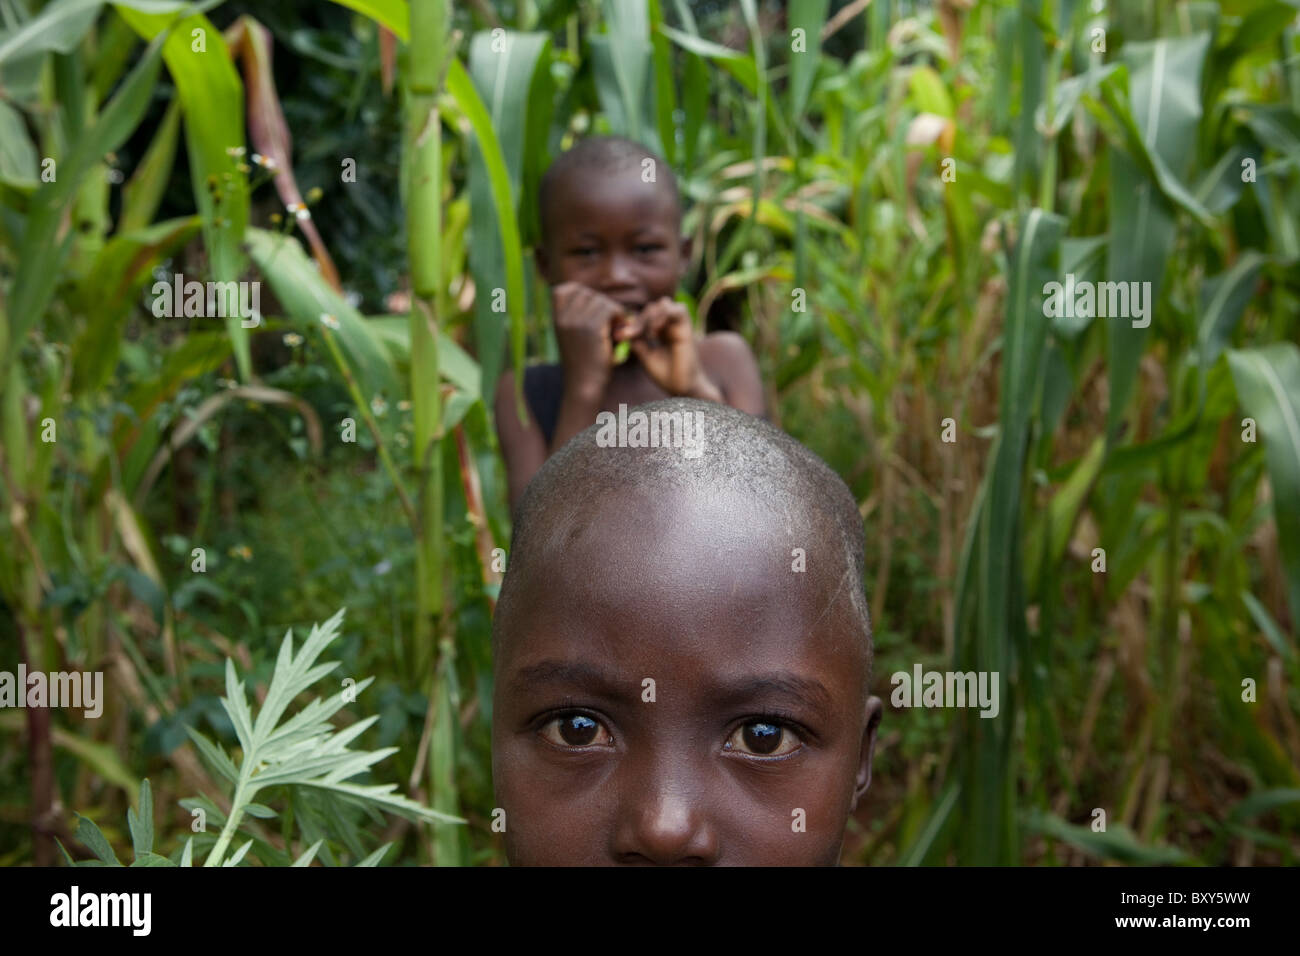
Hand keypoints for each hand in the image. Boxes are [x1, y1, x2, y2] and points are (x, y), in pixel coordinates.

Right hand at [550, 282, 634, 397]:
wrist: (584, 386)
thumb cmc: (583, 363)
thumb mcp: (572, 337)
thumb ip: (577, 316)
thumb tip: (595, 296)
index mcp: (555, 320)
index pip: (562, 290)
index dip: (579, 293)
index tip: (592, 307)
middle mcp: (563, 318)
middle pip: (587, 293)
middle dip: (601, 304)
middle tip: (609, 322)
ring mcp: (575, 322)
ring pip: (600, 300)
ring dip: (612, 312)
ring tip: (615, 328)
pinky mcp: (591, 328)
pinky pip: (610, 309)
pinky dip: (619, 317)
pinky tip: (619, 331)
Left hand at [625, 297, 723, 401]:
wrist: (682, 388)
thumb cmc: (666, 375)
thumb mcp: (646, 357)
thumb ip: (637, 342)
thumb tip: (624, 329)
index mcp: (661, 331)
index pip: (645, 315)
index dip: (632, 323)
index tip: (620, 336)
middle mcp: (671, 326)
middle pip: (653, 307)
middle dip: (639, 319)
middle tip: (630, 335)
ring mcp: (679, 326)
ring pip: (664, 303)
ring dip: (651, 315)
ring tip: (647, 334)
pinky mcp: (687, 329)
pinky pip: (678, 310)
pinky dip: (663, 316)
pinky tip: (655, 332)